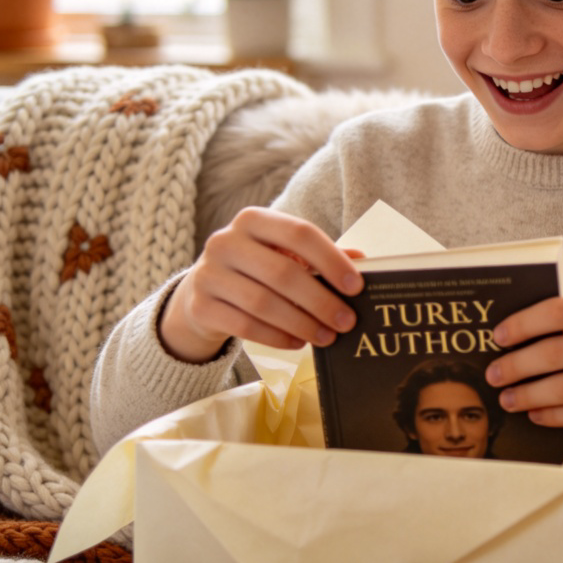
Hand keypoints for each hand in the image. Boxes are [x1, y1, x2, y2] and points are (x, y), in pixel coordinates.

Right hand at [159, 207, 363, 362]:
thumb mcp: (283, 254)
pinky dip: (277, 337)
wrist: (203, 291)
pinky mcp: (199, 306)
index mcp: (253, 219)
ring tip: (327, 337)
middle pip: (283, 273)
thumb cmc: (256, 269)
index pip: (300, 233)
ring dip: (302, 323)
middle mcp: (225, 241)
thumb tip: (362, 259)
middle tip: (347, 322)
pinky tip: (299, 342)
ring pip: (263, 303)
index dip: (331, 259)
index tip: (356, 287)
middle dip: (320, 301)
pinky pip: (245, 326)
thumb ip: (320, 255)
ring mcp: (208, 274)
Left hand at [485, 290, 562, 444]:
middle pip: (555, 352)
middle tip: (492, 372)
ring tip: (507, 397)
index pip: (559, 310)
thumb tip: (533, 331)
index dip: (522, 324)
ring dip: (528, 394)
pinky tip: (537, 414)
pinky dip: (554, 415)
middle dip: (516, 364)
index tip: (498, 335)